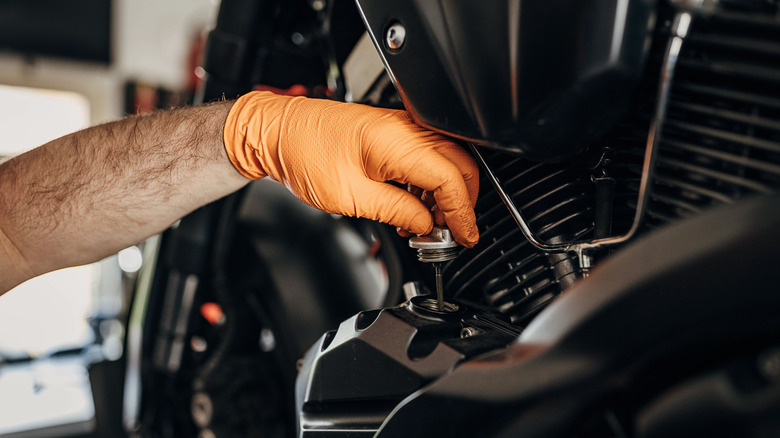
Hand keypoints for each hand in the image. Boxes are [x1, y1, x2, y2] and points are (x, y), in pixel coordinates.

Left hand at [224, 91, 478, 245]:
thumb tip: (426, 225)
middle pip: (461, 166)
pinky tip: (414, 205)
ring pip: (448, 161)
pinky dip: (430, 183)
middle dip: (463, 203)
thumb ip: (397, 211)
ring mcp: (402, 127)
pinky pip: (428, 156)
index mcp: (398, 143)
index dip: (463, 213)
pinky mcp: (393, 131)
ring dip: (446, 194)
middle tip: (452, 234)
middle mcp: (406, 129)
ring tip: (427, 225)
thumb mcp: (350, 197)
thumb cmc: (304, 155)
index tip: (465, 236)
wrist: (278, 132)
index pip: (451, 179)